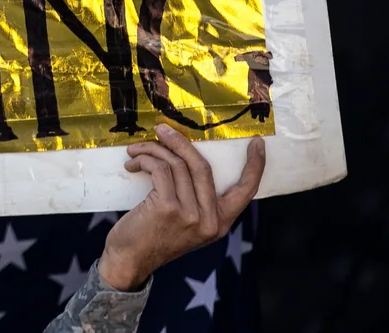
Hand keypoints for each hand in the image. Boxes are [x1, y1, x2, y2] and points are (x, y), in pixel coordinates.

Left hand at [98, 124, 265, 290]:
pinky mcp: (168, 208)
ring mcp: (190, 214)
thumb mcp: (186, 223)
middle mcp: (210, 220)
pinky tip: (133, 164)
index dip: (255, 166)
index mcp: (220, 222)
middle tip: (162, 129)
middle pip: (203, 166)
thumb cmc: (154, 236)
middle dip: (181, 142)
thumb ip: (196, 200)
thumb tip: (188, 159)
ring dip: (154, 150)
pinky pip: (160, 169)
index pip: (246, 191)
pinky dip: (145, 160)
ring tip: (137, 151)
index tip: (258, 144)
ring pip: (178, 164)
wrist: (130, 260)